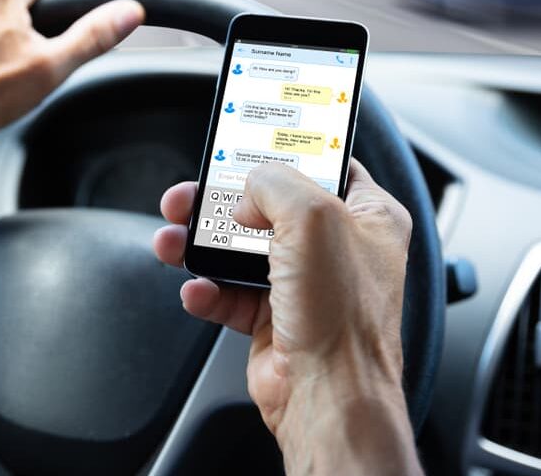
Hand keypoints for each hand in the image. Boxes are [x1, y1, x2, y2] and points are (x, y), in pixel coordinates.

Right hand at [153, 160, 422, 474]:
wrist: (326, 397)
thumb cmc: (343, 317)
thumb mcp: (312, 218)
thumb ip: (275, 182)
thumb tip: (247, 189)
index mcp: (367, 217)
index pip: (326, 165)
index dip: (286, 151)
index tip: (249, 143)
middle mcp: (337, 248)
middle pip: (268, 205)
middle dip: (221, 201)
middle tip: (190, 195)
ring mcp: (304, 284)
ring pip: (240, 248)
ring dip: (201, 244)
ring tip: (173, 239)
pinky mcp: (273, 317)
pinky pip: (229, 293)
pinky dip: (206, 290)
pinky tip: (197, 289)